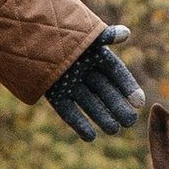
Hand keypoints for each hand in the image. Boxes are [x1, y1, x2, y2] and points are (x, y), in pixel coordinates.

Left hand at [46, 25, 148, 142]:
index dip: (128, 88)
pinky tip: (90, 137)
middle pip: (105, 91)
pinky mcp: (55, 95)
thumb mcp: (84, 33)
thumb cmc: (60, 31)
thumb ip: (105, 35)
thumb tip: (127, 33)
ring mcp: (70, 84)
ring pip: (89, 103)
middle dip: (118, 106)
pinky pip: (69, 111)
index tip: (140, 103)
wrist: (28, 35)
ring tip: (114, 130)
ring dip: (101, 117)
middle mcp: (84, 71)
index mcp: (95, 55)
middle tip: (130, 122)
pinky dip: (79, 124)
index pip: (116, 73)